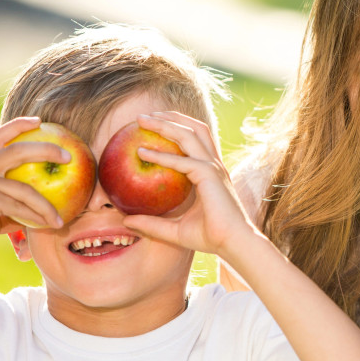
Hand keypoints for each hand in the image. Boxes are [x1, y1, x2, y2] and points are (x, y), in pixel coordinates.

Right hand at [0, 117, 65, 267]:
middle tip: (69, 156)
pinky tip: (47, 226)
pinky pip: (20, 207)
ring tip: (60, 219)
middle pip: (18, 150)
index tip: (39, 120)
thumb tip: (43, 205)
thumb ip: (12, 199)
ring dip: (47, 206)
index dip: (18, 124)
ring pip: (26, 189)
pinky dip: (36, 218)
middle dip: (47, 149)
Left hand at [121, 112, 257, 257]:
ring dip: (165, 123)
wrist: (233, 244)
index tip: (150, 126)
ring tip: (141, 120)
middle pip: (193, 128)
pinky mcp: (209, 175)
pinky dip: (162, 155)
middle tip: (141, 117)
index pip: (194, 140)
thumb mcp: (174, 230)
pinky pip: (182, 161)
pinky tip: (142, 152)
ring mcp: (212, 167)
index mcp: (210, 172)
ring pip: (189, 134)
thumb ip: (152, 224)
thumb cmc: (210, 237)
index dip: (174, 128)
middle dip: (169, 117)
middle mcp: (213, 165)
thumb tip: (126, 221)